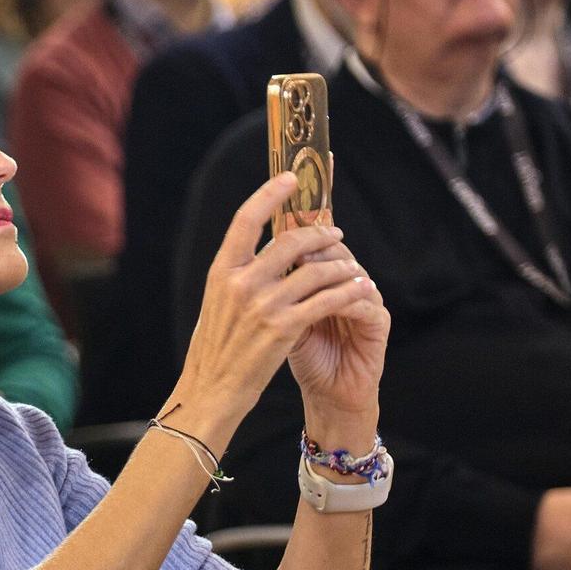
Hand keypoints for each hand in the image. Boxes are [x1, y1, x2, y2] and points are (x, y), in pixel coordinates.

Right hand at [178, 174, 385, 433]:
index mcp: (221, 272)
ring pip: (315, 270)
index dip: (271, 193)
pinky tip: (359, 291)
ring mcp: (262, 305)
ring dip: (341, 266)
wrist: (211, 391)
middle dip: (320, 233)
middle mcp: (240, 282)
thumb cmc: (215, 350)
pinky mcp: (283, 328)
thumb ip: (237, 277)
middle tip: (336, 234)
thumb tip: (261, 252)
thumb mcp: (217, 304)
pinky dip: (347, 292)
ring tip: (353, 269)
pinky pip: (326, 300)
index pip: (246, 219)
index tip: (291, 178)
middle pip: (290, 240)